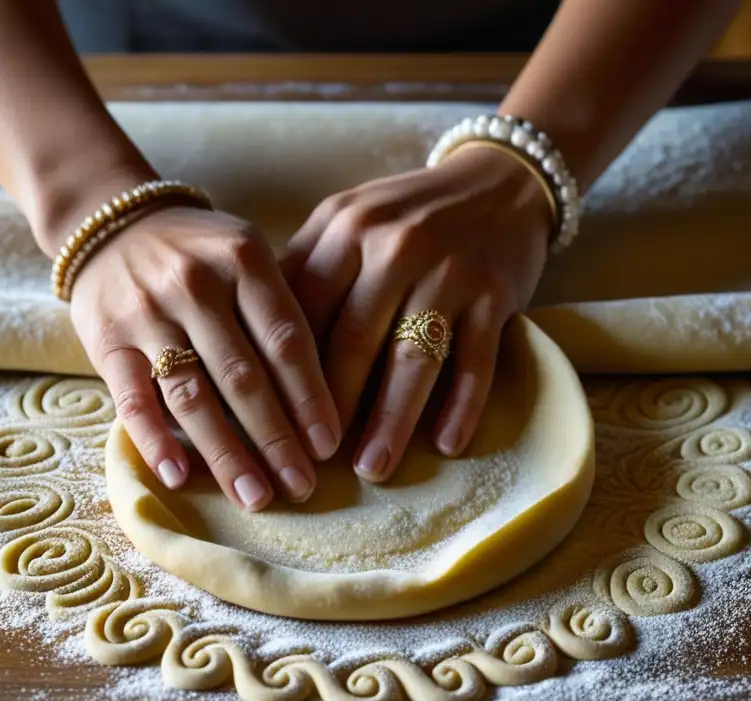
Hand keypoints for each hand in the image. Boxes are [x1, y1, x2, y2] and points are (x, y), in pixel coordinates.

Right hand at [70, 205, 341, 509]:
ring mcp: (147, 313)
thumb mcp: (250, 259)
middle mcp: (196, 285)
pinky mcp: (106, 341)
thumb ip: (283, 312)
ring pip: (193, 395)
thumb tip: (329, 396)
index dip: (310, 398)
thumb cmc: (203, 257)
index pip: (287, 341)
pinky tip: (179, 478)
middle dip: (277, 439)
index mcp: (244, 261)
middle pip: (244, 377)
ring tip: (254, 496)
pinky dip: (155, 441)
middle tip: (302, 487)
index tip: (328, 446)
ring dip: (226, 452)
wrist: (113, 226)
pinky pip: (132, 399)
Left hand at [285, 145, 553, 481]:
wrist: (499, 182)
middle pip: (353, 341)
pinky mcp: (495, 294)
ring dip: (391, 421)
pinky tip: (446, 444)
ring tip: (372, 468)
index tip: (270, 425)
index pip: (304, 311)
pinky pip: (475, 361)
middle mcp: (395, 246)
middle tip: (313, 463)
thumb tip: (251, 341)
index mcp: (345, 228)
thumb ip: (305, 268)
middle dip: (330, 409)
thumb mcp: (348, 220)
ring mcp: (450, 270)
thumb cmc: (407, 214)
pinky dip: (461, 405)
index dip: (284, 374)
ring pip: (412, 359)